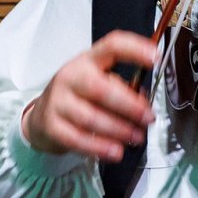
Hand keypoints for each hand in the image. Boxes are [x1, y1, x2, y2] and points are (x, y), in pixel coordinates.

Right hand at [23, 31, 156, 161]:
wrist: (41, 115)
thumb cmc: (77, 96)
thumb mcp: (97, 81)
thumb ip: (121, 87)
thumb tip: (144, 102)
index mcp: (88, 60)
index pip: (111, 45)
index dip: (134, 49)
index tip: (155, 57)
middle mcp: (71, 76)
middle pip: (100, 88)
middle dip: (129, 105)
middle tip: (147, 117)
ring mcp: (58, 101)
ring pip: (91, 117)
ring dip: (118, 130)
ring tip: (136, 137)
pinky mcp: (51, 125)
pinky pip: (78, 139)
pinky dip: (100, 147)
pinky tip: (115, 151)